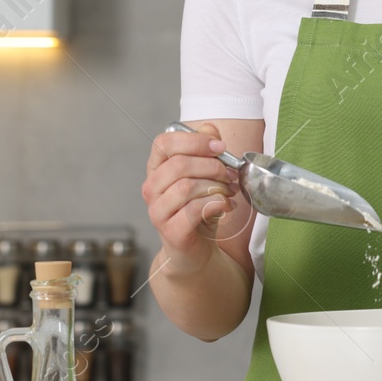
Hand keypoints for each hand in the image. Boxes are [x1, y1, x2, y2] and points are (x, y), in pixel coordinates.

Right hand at [141, 122, 244, 273]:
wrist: (196, 251)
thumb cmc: (199, 209)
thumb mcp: (205, 175)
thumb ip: (206, 149)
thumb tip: (210, 129)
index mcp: (157, 169)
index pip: (164, 143)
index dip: (195, 141)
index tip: (220, 147)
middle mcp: (151, 189)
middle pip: (178, 165)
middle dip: (212, 166)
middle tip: (230, 174)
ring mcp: (157, 211)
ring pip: (186, 187)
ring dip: (215, 186)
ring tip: (229, 191)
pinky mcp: (170, 232)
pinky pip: (193, 210)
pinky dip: (216, 204)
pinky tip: (226, 206)